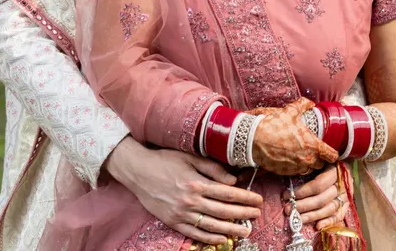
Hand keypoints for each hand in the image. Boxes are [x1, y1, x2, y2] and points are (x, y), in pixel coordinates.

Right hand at [105, 137, 261, 246]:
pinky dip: (211, 238)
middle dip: (243, 213)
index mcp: (196, 183)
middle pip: (224, 210)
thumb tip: (232, 180)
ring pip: (213, 225)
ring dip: (232, 228)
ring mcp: (181, 214)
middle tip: (256, 214)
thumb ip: (211, 168)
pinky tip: (222, 238)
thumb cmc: (164, 160)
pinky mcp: (173, 222)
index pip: (227, 193)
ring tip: (246, 229)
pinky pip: (195, 233)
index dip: (245, 198)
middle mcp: (190, 201)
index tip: (257, 199)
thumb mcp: (188, 157)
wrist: (138, 171)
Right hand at [250, 97, 338, 174]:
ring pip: (310, 169)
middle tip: (313, 149)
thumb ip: (302, 105)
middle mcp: (307, 159)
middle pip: (322, 164)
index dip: (333, 152)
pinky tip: (290, 157)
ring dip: (309, 163)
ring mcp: (297, 167)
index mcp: (312, 145)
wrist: (255, 140)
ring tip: (301, 153)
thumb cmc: (274, 125)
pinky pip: (297, 172)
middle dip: (320, 157)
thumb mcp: (289, 111)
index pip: (332, 155)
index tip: (330, 149)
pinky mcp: (286, 172)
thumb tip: (310, 103)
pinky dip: (296, 166)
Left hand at [282, 164, 350, 229]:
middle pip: (321, 199)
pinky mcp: (347, 204)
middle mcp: (342, 185)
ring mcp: (346, 196)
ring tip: (297, 219)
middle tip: (288, 209)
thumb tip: (290, 172)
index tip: (286, 195)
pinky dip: (328, 222)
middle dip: (303, 206)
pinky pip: (339, 215)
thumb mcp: (318, 157)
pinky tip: (317, 226)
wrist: (344, 161)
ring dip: (312, 216)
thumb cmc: (325, 158)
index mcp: (335, 170)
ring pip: (329, 209)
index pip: (317, 185)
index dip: (301, 192)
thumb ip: (309, 165)